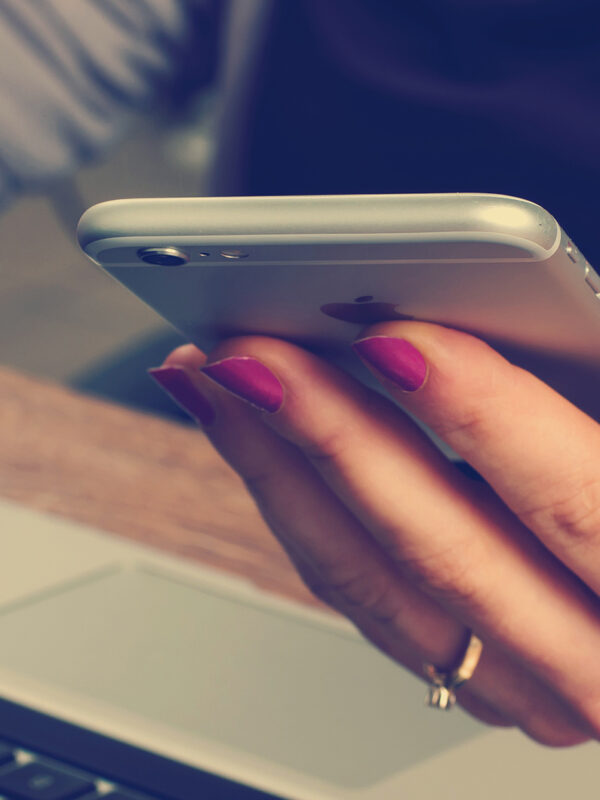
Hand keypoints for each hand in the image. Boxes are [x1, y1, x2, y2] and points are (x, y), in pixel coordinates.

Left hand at [150, 321, 599, 744]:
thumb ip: (594, 369)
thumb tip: (526, 301)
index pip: (575, 502)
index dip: (483, 417)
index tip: (392, 339)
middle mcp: (590, 659)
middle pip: (438, 549)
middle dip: (331, 440)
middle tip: (248, 351)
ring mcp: (516, 682)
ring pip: (371, 583)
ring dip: (279, 474)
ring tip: (215, 383)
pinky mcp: (463, 671)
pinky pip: (357, 596)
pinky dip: (295, 513)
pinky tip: (255, 444)